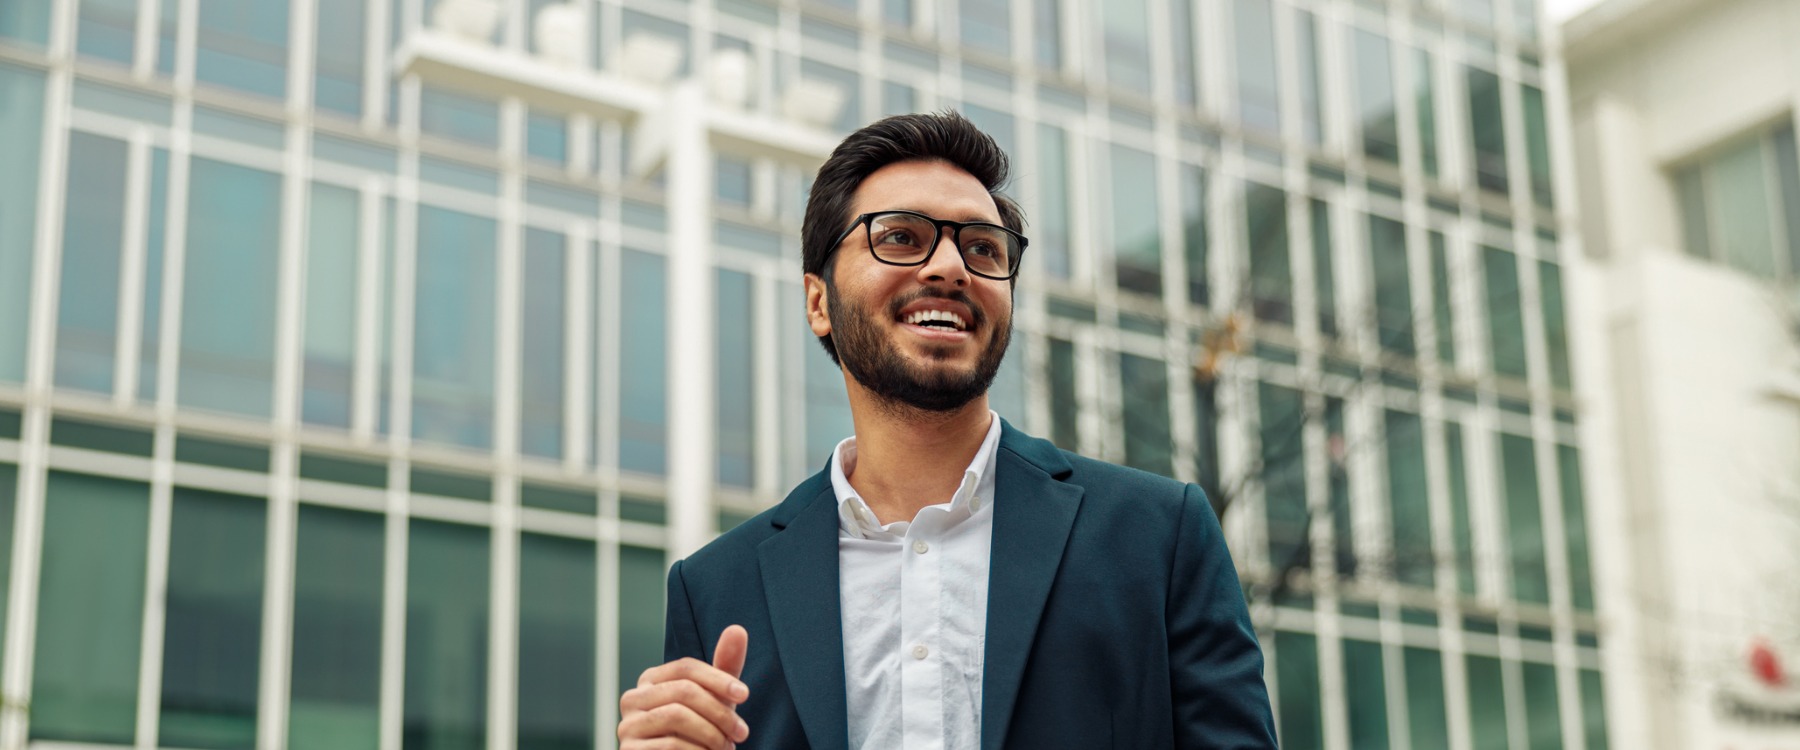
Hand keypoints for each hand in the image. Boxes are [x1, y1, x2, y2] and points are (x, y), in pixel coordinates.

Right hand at [618, 625, 750, 749]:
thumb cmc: (699, 733)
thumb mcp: (715, 700)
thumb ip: (724, 667)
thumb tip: (738, 629)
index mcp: (651, 680)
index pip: (685, 667)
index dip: (718, 678)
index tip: (744, 695)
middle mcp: (633, 698)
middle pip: (683, 691)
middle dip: (719, 712)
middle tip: (742, 732)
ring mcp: (627, 725)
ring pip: (676, 716)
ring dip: (711, 734)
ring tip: (726, 747)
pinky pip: (669, 745)